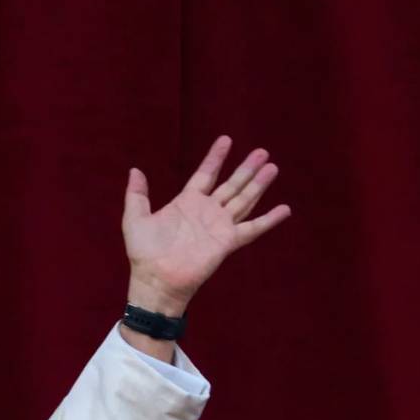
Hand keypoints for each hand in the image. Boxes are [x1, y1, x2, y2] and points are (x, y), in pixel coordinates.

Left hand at [121, 135, 289, 316]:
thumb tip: (134, 170)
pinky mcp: (228, 242)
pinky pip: (252, 228)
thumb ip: (137, 194)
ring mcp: (219, 226)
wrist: (156, 279)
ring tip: (273, 167)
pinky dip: (269, 220)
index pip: (206, 174)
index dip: (216, 158)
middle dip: (246, 168)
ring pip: (244, 199)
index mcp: (187, 202)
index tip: (226, 140)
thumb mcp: (135, 219)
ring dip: (259, 184)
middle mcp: (207, 211)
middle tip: (262, 151)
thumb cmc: (144, 252)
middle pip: (231, 184)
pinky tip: (285, 209)